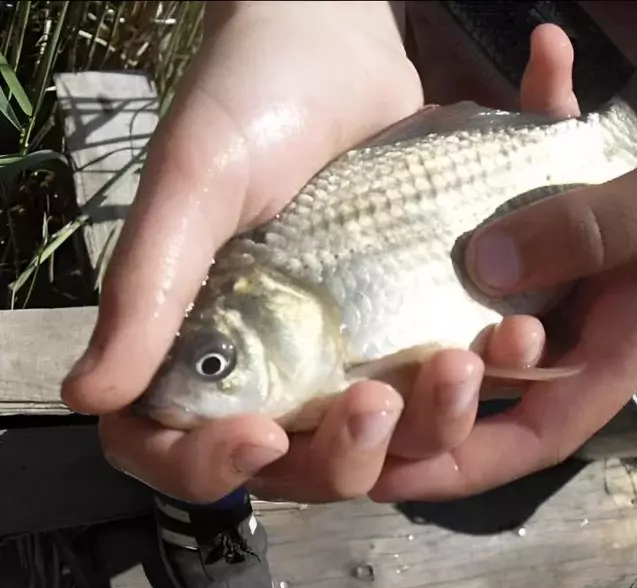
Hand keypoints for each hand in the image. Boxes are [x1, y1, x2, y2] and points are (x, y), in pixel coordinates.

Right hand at [60, 3, 549, 503]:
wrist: (339, 35)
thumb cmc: (249, 98)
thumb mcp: (196, 183)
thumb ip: (150, 285)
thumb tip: (87, 395)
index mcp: (211, 347)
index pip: (187, 448)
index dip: (214, 468)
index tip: (259, 434)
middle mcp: (290, 363)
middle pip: (316, 462)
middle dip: (354, 451)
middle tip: (377, 398)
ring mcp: (366, 346)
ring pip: (403, 432)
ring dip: (440, 418)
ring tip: (463, 362)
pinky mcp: (429, 317)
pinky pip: (466, 369)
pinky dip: (500, 365)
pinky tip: (522, 331)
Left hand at [371, 25, 636, 501]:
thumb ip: (597, 230)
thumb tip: (480, 269)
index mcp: (623, 342)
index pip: (525, 436)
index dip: (447, 459)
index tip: (372, 461)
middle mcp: (599, 319)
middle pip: (489, 368)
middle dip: (418, 352)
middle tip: (358, 306)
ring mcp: (602, 271)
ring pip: (504, 278)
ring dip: (456, 234)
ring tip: (417, 160)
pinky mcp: (609, 223)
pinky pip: (550, 197)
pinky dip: (531, 141)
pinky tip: (540, 68)